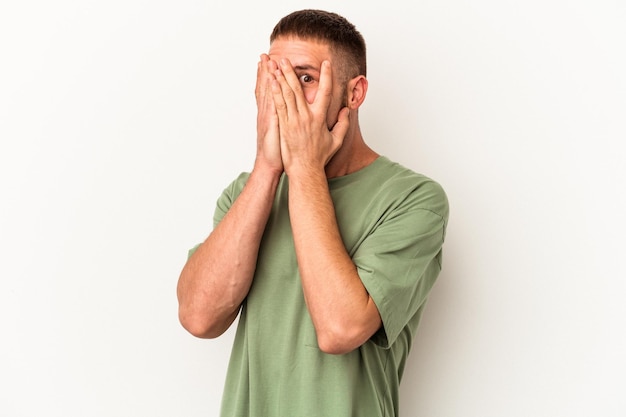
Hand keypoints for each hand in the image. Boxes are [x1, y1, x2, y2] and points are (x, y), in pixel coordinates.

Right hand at [254, 54, 282, 174]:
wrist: (270, 164)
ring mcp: (269, 117)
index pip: (271, 92)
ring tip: (266, 61)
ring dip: (266, 76)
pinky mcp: (272, 123)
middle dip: (266, 71)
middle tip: (265, 55)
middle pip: (267, 88)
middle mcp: (269, 113)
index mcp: (274, 114)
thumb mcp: (284, 133)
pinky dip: (270, 92)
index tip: (272, 64)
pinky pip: (271, 105)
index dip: (271, 78)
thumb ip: (291, 121)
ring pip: (267, 93)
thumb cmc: (281, 152)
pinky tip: (270, 81)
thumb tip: (299, 114)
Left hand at [270, 59, 349, 174]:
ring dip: (280, 79)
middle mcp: (306, 117)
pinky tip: (271, 83)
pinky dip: (275, 93)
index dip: (327, 76)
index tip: (326, 63)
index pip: (325, 92)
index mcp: (320, 118)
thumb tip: (346, 111)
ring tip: (276, 66)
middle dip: (291, 72)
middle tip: (286, 59)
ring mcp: (293, 121)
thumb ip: (343, 124)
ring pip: (286, 95)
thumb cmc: (319, 157)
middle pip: (298, 89)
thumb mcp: (336, 141)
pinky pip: (278, 106)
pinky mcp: (283, 126)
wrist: (305, 170)